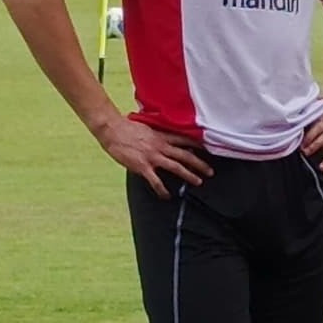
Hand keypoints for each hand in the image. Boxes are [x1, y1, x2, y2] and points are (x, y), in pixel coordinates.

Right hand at [93, 114, 213, 196]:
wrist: (112, 130)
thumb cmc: (126, 127)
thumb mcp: (147, 127)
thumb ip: (157, 134)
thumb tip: (162, 138)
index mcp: (162, 136)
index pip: (184, 140)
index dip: (198, 145)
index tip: (208, 150)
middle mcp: (161, 146)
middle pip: (185, 155)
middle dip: (200, 164)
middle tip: (210, 171)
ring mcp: (153, 156)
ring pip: (176, 167)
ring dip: (189, 175)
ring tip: (198, 182)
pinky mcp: (143, 166)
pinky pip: (156, 181)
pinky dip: (162, 189)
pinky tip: (166, 196)